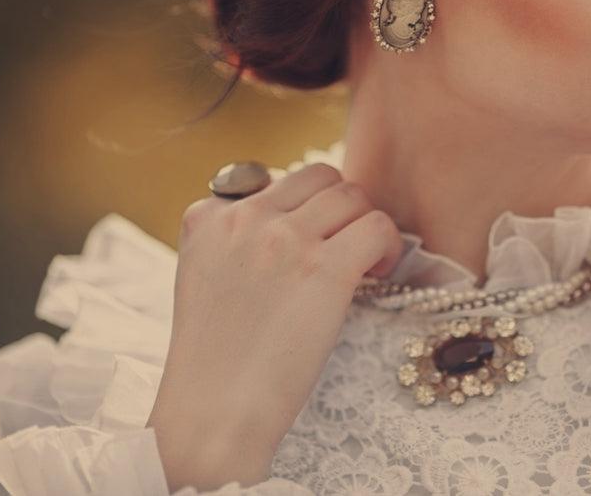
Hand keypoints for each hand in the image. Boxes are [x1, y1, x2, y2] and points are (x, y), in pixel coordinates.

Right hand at [147, 164, 401, 489]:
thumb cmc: (213, 361)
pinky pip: (377, 225)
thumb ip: (234, 239)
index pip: (271, 180)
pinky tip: (375, 274)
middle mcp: (244, 218)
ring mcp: (284, 239)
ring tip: (362, 263)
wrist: (213, 413)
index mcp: (207, 217)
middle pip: (317, 177)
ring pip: (351, 194)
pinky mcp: (324, 268)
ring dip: (363, 224)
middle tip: (342, 247)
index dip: (298, 212)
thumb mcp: (203, 279)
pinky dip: (387, 245)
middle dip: (336, 208)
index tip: (303, 248)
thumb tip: (294, 218)